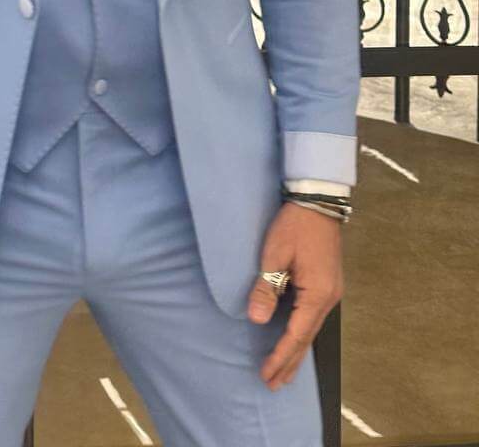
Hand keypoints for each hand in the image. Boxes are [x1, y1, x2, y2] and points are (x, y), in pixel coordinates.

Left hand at [246, 202, 343, 391]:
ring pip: (311, 329)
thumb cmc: (295, 226)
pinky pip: (313, 317)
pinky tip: (295, 341)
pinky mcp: (327, 284)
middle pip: (307, 338)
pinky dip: (302, 333)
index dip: (280, 356)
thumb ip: (266, 288)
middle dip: (290, 362)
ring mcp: (331, 292)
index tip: (267, 374)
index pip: (296, 335)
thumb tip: (256, 319)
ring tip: (284, 373)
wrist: (318, 202)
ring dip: (297, 351)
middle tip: (273, 384)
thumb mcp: (274, 254)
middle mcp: (329, 299)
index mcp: (317, 294)